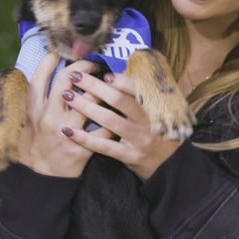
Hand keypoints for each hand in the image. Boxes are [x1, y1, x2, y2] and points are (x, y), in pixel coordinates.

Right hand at [17, 55, 113, 177]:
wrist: (41, 178)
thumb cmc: (36, 145)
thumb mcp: (29, 120)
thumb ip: (37, 99)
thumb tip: (48, 75)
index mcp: (34, 110)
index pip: (39, 78)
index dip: (50, 61)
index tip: (60, 52)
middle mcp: (48, 118)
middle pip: (66, 83)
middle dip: (83, 67)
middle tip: (94, 62)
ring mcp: (65, 133)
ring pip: (90, 102)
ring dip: (102, 90)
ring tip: (110, 82)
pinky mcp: (80, 149)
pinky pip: (103, 130)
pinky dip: (112, 120)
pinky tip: (119, 111)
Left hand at [60, 71, 183, 180]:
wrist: (171, 166)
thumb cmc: (161, 135)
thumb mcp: (162, 112)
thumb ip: (146, 95)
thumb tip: (125, 73)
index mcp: (155, 107)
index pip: (136, 88)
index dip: (119, 79)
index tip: (102, 72)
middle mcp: (148, 121)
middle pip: (118, 100)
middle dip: (94, 86)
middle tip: (75, 76)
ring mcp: (139, 139)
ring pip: (109, 120)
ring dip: (85, 106)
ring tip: (67, 96)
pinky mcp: (130, 156)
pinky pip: (104, 146)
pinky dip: (85, 138)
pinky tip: (69, 131)